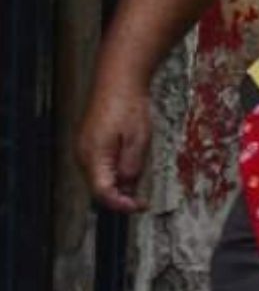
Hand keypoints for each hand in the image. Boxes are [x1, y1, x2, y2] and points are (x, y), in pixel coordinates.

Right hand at [76, 78, 151, 212]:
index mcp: (94, 155)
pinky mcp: (90, 144)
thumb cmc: (128, 106)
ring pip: (101, 178)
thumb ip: (132, 166)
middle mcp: (84, 155)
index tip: (138, 207)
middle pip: (100, 188)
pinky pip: (101, 166)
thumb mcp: (138, 140)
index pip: (102, 192)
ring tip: (139, 171)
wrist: (118, 82)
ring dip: (120, 183)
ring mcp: (84, 149)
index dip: (121, 204)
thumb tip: (127, 185)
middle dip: (122, 195)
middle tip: (143, 199)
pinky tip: (131, 161)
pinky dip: (116, 171)